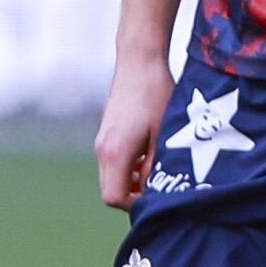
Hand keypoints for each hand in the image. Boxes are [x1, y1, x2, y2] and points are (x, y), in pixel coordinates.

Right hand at [96, 48, 171, 208]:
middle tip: (161, 186)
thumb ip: (155, 167)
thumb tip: (154, 193)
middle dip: (135, 195)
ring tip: (158, 167)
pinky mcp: (107, 135)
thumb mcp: (163, 136)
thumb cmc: (156, 95)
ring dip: (133, 181)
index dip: (135, 205)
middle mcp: (102, 150)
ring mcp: (102, 142)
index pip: (114, 198)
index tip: (157, 197)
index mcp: (115, 152)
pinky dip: (130, 168)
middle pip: (111, 191)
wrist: (139, 61)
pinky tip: (150, 153)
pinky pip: (114, 164)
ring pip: (113, 177)